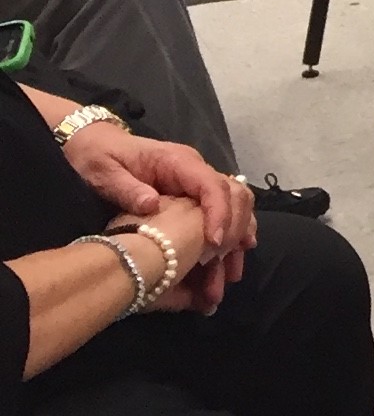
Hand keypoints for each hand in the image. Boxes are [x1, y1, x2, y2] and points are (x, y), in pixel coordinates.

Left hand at [71, 129, 251, 299]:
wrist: (94, 144)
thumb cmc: (98, 157)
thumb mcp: (105, 172)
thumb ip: (127, 187)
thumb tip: (152, 205)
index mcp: (177, 162)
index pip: (212, 185)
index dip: (218, 213)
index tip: (213, 243)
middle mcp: (195, 169)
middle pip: (234, 194)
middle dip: (235, 228)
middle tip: (223, 261)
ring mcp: (196, 181)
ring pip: (235, 203)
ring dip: (238, 235)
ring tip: (231, 270)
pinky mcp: (193, 193)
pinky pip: (222, 210)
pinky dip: (230, 232)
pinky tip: (231, 256)